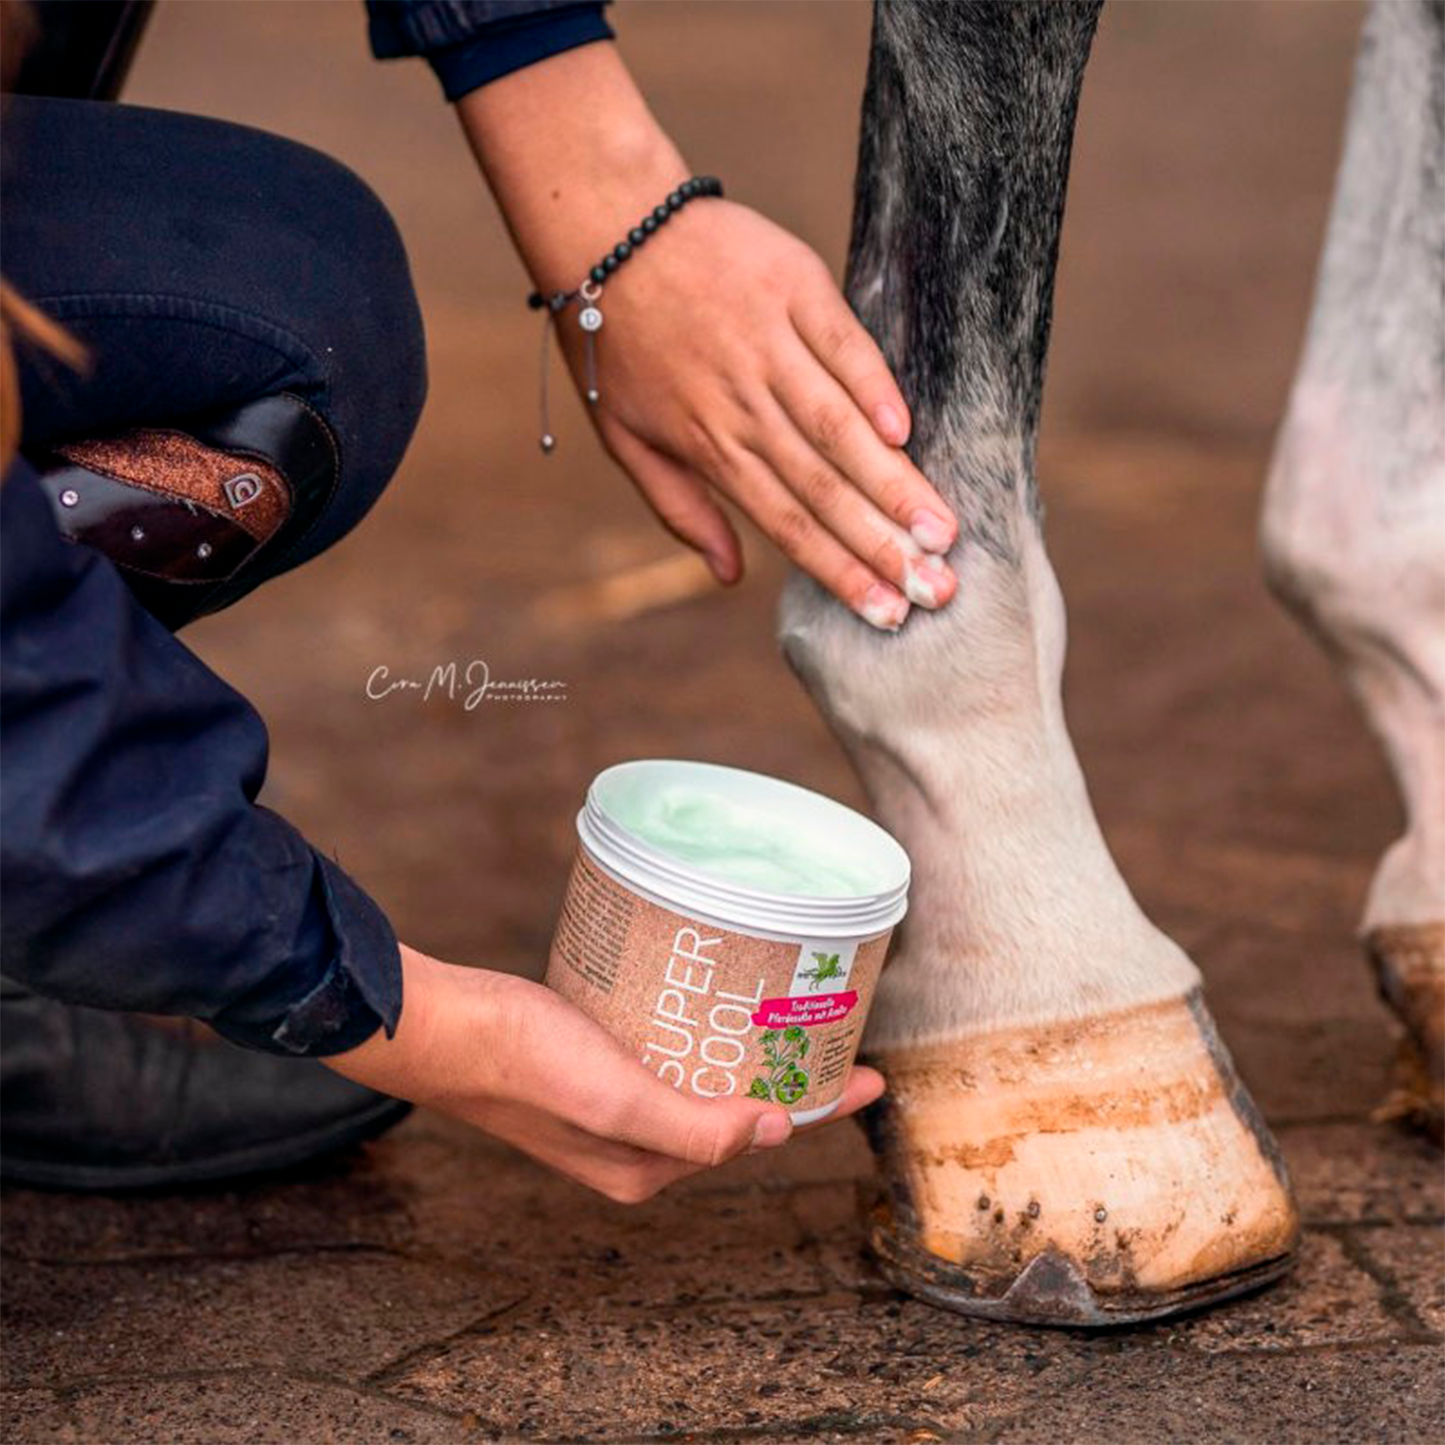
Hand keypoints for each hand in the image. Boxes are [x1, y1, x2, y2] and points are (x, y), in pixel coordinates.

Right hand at [325, 946, 886, 1202]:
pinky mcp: (596, 1064)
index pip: (758, 1137)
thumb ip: (695, 1128)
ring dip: (749, 1052)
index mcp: (649, 1168)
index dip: (818, 1107)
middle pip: (738, 1110)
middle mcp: (638, 1145)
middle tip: (836, 1027)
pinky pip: (670, 1054)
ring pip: (705, 1080)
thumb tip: (775, 1135)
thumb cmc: (524, 1063)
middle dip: (791, 1077)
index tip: (872, 1072)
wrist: (445, 1025)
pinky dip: (704, 1032)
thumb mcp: (618, 1102)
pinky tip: (715, 998)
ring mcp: (616, 1104)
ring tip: (791, 1011)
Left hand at [573, 199, 960, 631]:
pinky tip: (906, 431)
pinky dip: (873, 385)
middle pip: (822, 488)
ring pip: (838, 428)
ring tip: (941, 531)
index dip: (839, 571)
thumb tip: (728, 578)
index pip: (785, 523)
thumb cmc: (615, 343)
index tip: (887, 613)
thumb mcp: (625, 439)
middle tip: (937, 589)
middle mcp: (742, 405)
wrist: (606, 229)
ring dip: (893, 483)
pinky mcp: (793, 289)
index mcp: (709, 446)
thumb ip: (680, 509)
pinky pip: (841, 344)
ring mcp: (769, 346)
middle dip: (883, 545)